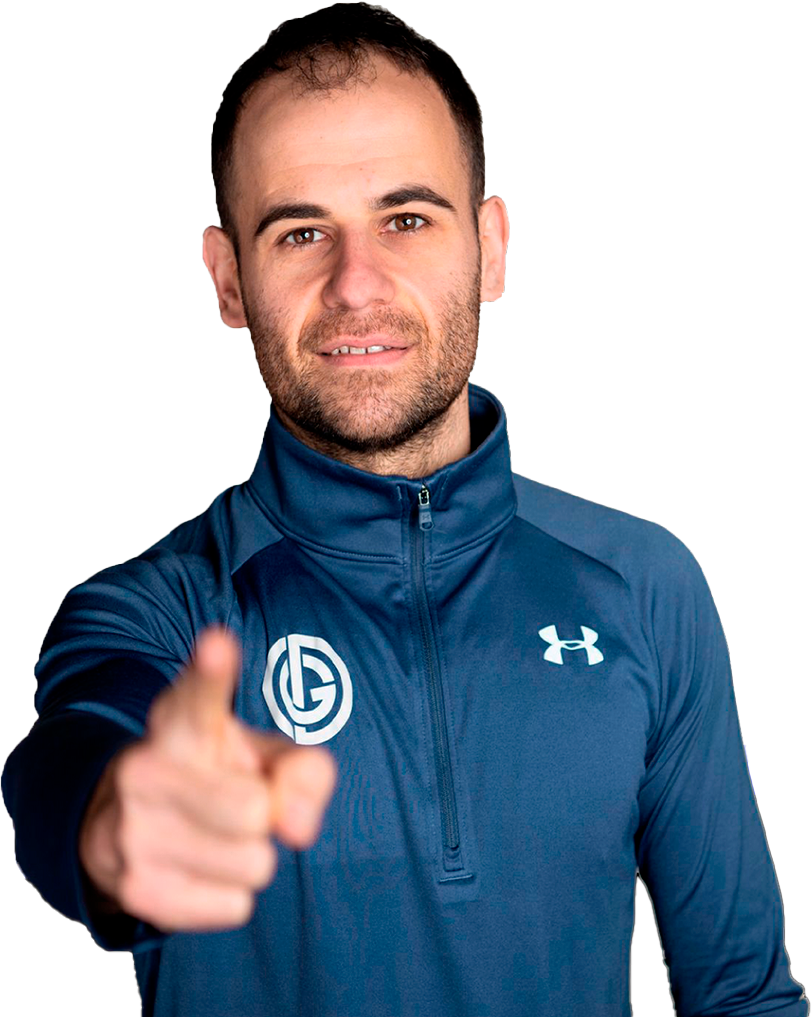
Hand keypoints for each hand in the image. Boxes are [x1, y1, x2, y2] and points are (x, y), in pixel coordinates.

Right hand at [78, 625, 337, 933]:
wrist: (123, 828)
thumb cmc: (212, 775)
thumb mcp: (260, 754)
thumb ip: (303, 769)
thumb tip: (298, 824)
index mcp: (180, 721)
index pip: (199, 693)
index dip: (211, 670)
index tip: (219, 645)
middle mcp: (146, 768)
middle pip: (256, 809)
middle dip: (264, 813)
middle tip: (237, 804)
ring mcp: (133, 831)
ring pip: (254, 864)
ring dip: (250, 858)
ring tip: (216, 835)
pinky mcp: (137, 889)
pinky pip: (235, 906)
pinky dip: (230, 895)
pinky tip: (198, 869)